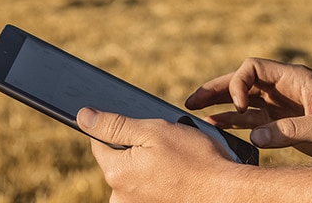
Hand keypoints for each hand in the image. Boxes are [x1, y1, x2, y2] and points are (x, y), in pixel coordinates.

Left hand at [77, 107, 241, 201]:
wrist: (227, 192)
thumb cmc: (195, 160)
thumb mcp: (154, 131)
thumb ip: (114, 125)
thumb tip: (84, 117)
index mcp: (116, 172)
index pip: (100, 143)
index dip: (117, 128)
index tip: (139, 128)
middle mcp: (121, 197)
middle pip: (119, 163)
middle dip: (137, 151)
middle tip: (166, 146)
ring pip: (136, 178)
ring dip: (150, 168)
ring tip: (177, 163)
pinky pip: (149, 192)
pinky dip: (161, 182)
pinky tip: (179, 177)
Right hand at [185, 57, 311, 161]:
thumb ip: (288, 131)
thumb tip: (253, 136)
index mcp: (295, 79)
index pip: (253, 69)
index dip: (238, 83)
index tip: (239, 107)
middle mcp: (285, 89)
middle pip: (243, 81)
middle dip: (217, 89)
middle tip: (191, 100)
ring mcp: (284, 106)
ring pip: (244, 101)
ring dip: (221, 106)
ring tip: (195, 113)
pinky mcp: (285, 124)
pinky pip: (254, 120)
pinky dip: (235, 123)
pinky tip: (217, 127)